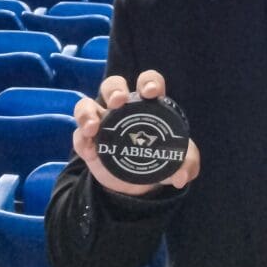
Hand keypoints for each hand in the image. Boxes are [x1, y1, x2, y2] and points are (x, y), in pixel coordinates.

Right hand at [73, 70, 200, 195]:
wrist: (136, 185)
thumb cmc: (158, 158)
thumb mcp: (179, 162)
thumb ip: (188, 164)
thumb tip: (182, 176)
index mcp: (147, 104)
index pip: (147, 82)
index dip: (148, 81)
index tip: (151, 92)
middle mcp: (122, 108)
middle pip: (113, 85)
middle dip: (114, 89)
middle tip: (118, 102)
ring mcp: (101, 123)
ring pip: (86, 105)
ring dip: (87, 112)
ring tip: (93, 127)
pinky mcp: (87, 142)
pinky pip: (78, 136)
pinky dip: (81, 141)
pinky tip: (89, 150)